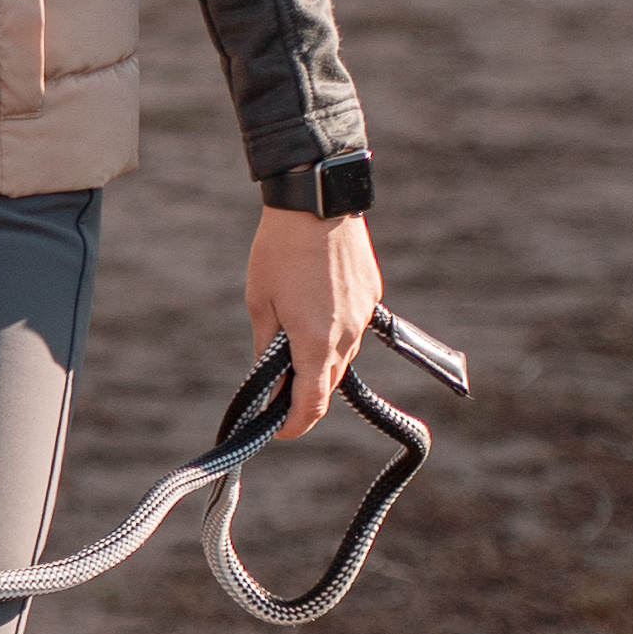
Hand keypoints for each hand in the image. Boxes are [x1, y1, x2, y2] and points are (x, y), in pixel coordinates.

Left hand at [246, 206, 383, 439]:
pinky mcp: (371, 296)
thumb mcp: (260, 303)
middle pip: (329, 384)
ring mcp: (363, 316)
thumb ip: (268, 348)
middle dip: (305, 396)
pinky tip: (311, 311)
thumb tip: (269, 382)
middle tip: (276, 392)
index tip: (278, 431)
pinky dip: (333, 334)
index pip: (312, 405)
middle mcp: (348, 336)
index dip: (294, 425)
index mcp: (316, 343)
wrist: (317, 201)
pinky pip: (352, 329)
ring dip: (319, 362)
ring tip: (290, 345)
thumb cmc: (279, 251)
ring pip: (342, 357)